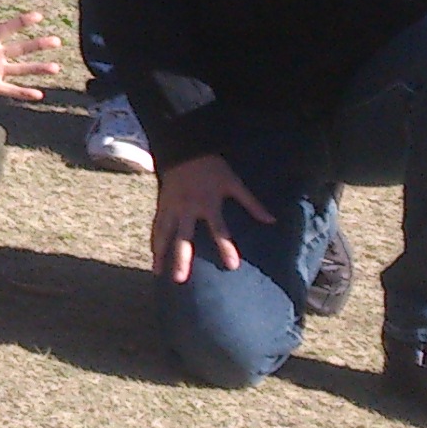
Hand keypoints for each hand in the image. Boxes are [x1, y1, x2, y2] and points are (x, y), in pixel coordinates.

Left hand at [0, 0, 59, 101]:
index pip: (8, 29)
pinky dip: (24, 93)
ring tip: (56, 67)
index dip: (23, 22)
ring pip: (21, 69)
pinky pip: (11, 90)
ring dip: (38, 68)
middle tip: (57, 41)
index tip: (39, 16)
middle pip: (22, 48)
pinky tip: (39, 94)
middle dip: (39, 45)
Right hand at [151, 154, 274, 283]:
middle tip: (181, 279)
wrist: (185, 148)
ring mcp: (173, 207)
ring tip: (159, 273)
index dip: (226, 247)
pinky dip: (154, 240)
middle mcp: (188, 208)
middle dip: (181, 258)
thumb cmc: (213, 167)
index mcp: (208, 203)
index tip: (232, 266)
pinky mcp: (163, 204)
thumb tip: (272, 221)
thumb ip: (252, 203)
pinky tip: (153, 255)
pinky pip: (157, 225)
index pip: (219, 229)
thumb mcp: (234, 183)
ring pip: (165, 233)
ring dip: (161, 253)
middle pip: (184, 237)